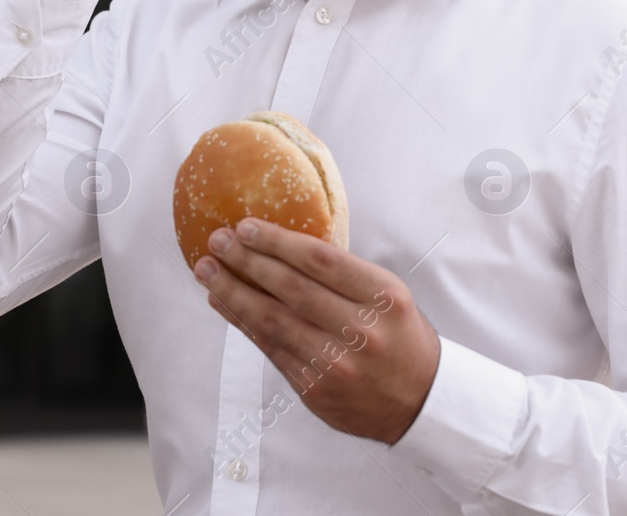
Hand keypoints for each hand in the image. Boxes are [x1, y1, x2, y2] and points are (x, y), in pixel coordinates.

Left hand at [193, 218, 440, 444]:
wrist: (419, 400)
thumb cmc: (399, 335)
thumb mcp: (389, 295)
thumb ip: (344, 274)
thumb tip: (280, 244)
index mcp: (384, 296)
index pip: (321, 260)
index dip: (278, 241)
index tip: (246, 225)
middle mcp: (361, 330)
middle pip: (291, 288)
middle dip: (246, 260)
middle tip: (217, 240)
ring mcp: (337, 363)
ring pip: (272, 320)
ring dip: (232, 291)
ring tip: (207, 270)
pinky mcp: (315, 388)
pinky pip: (270, 349)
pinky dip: (241, 322)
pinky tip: (222, 303)